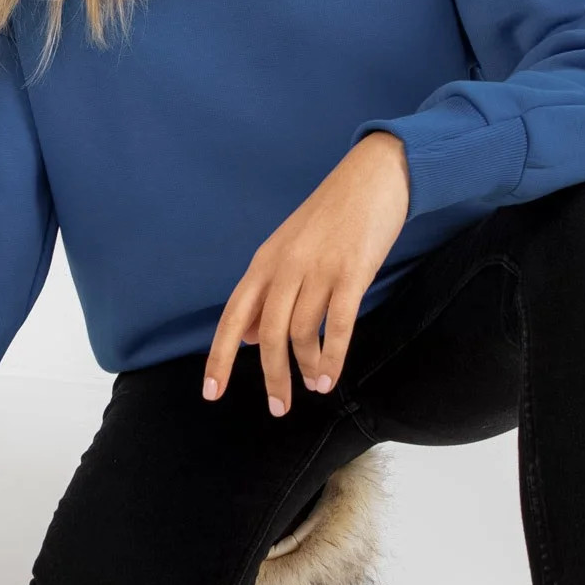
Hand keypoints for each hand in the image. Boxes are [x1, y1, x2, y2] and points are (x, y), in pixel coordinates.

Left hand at [202, 130, 409, 413]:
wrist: (373, 176)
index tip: (211, 393)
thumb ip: (268, 293)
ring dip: (307, 368)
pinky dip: (332, 357)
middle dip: (272, 377)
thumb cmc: (332, 216)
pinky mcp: (352, 272)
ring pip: (302, 333)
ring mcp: (318, 269)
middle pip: (269, 334)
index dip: (219, 357)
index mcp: (264, 263)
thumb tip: (251, 338)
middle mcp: (285, 267)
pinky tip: (331, 376)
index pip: (233, 317)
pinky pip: (337, 325)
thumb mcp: (288, 250)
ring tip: (315, 387)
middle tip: (278, 408)